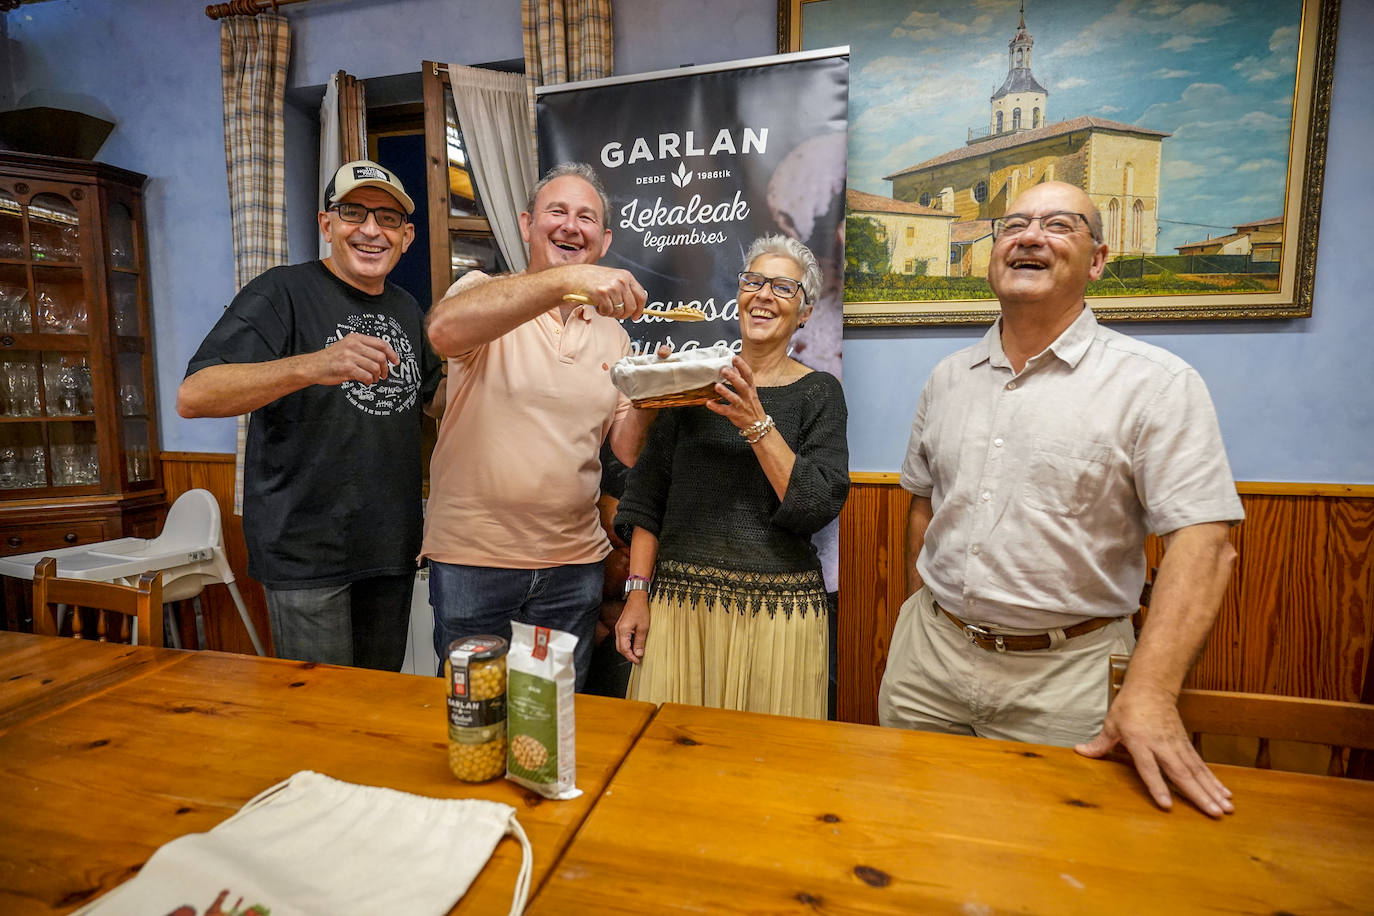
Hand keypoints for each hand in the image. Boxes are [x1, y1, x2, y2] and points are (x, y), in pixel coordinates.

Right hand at [312, 333, 398, 385]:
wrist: (313, 366)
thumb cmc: (331, 359)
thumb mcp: (347, 347)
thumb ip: (363, 350)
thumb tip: (383, 359)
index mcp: (355, 337)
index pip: (381, 343)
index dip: (392, 353)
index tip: (396, 362)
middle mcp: (353, 344)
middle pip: (380, 356)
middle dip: (385, 368)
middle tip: (383, 375)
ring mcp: (349, 355)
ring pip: (375, 367)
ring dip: (376, 376)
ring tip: (372, 379)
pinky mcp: (346, 367)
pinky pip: (366, 376)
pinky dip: (369, 381)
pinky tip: (366, 382)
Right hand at [561, 264, 647, 320]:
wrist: (574, 277)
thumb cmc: (592, 278)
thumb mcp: (613, 278)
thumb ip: (625, 289)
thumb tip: (634, 305)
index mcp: (626, 276)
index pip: (641, 296)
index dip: (640, 309)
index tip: (636, 316)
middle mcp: (621, 281)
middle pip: (631, 307)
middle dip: (623, 314)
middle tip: (615, 313)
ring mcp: (612, 287)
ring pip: (619, 311)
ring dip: (611, 312)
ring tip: (603, 305)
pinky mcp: (602, 294)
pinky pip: (608, 311)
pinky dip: (602, 312)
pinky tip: (597, 304)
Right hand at [614, 591, 650, 662]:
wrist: (636, 599)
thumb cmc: (640, 610)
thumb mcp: (644, 628)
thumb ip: (640, 642)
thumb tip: (639, 653)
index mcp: (623, 631)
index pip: (624, 649)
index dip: (631, 657)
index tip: (637, 661)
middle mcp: (618, 630)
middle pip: (620, 648)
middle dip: (628, 655)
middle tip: (637, 659)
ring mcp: (618, 628)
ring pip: (620, 644)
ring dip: (627, 650)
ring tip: (636, 654)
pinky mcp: (621, 627)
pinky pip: (621, 639)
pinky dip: (627, 645)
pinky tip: (633, 645)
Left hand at [705, 357, 765, 429]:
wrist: (757, 425)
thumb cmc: (751, 405)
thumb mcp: (749, 390)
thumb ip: (741, 377)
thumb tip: (734, 366)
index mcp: (750, 388)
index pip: (748, 375)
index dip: (742, 365)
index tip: (735, 358)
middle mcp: (747, 396)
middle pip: (742, 385)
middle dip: (733, 377)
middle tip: (724, 370)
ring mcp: (742, 406)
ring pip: (734, 399)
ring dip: (726, 392)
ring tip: (717, 386)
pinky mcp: (735, 415)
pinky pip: (725, 411)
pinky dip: (717, 407)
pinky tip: (709, 403)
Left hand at [1075, 682, 1233, 817]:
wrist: (1152, 687)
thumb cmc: (1129, 707)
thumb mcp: (1111, 724)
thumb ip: (1100, 743)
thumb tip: (1081, 752)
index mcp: (1140, 742)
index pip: (1149, 768)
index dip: (1157, 786)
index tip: (1167, 805)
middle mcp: (1162, 745)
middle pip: (1181, 773)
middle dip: (1198, 794)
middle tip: (1214, 813)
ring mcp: (1177, 745)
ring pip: (1197, 771)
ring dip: (1212, 791)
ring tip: (1226, 809)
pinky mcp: (1186, 744)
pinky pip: (1201, 766)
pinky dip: (1214, 780)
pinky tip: (1225, 793)